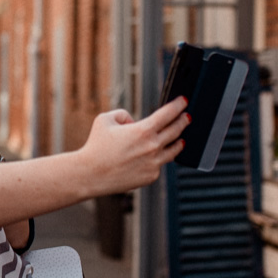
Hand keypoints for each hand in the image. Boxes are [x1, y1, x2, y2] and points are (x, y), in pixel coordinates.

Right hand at [73, 98, 189, 195]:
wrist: (90, 174)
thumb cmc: (95, 146)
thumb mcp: (105, 119)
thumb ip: (124, 114)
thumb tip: (134, 122)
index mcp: (143, 130)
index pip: (168, 114)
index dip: (178, 105)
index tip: (184, 101)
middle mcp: (153, 146)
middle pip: (176, 130)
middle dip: (183, 121)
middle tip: (187, 116)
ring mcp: (154, 163)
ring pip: (174, 150)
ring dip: (179, 141)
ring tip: (181, 138)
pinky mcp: (151, 176)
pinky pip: (160, 164)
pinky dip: (159, 158)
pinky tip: (158, 155)